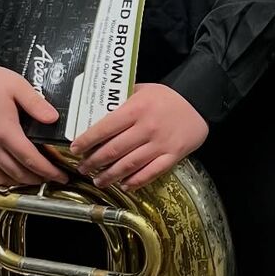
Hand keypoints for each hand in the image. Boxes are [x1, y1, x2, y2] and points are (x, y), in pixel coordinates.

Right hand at [0, 65, 64, 184]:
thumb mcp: (18, 86)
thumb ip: (36, 104)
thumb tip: (53, 119)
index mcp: (5, 130)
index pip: (31, 159)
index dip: (48, 171)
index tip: (61, 176)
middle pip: (17, 173)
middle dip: (37, 179)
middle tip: (51, 177)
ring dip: (18, 181)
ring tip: (32, 178)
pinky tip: (8, 174)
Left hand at [70, 83, 208, 190]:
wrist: (199, 101)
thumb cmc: (167, 96)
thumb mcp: (141, 89)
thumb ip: (120, 100)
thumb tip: (94, 110)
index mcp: (136, 109)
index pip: (105, 128)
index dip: (87, 141)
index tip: (75, 148)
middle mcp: (146, 128)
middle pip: (114, 150)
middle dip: (94, 162)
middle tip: (83, 168)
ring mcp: (160, 144)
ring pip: (130, 165)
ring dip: (110, 176)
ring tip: (98, 181)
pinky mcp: (173, 155)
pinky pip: (151, 173)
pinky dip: (136, 182)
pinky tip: (125, 186)